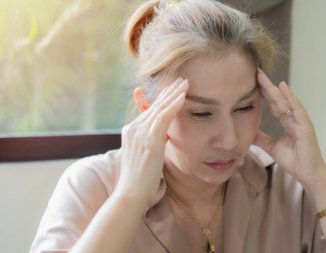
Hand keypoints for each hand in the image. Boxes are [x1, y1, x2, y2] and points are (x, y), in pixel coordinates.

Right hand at [115, 78, 188, 200]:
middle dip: (169, 91)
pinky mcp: (149, 139)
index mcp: (131, 131)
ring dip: (174, 94)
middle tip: (182, 80)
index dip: (163, 99)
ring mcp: (140, 133)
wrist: (132, 192)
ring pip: (160, 108)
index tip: (174, 90)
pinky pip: (163, 117)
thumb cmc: (141, 179)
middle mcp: (134, 128)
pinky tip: (183, 97)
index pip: (150, 111)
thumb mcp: (145, 156)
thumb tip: (164, 136)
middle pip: (155, 105)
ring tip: (186, 84)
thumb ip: (153, 142)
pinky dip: (174, 105)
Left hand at [254, 70, 325, 185]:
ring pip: (286, 101)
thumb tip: (249, 133)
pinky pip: (297, 110)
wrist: (307, 174)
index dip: (263, 93)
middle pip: (278, 99)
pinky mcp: (306, 127)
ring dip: (274, 88)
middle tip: (255, 73)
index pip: (273, 104)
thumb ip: (261, 139)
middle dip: (266, 86)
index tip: (252, 82)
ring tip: (263, 77)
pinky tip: (284, 88)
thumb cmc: (294, 160)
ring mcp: (300, 121)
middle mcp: (294, 118)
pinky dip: (291, 98)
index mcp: (286, 122)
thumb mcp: (272, 147)